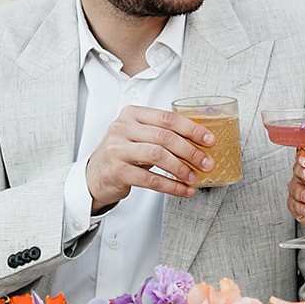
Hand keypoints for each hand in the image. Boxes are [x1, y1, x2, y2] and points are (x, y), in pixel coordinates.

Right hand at [85, 106, 215, 212]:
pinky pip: (150, 179)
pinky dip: (171, 186)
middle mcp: (122, 128)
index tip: (209, 140)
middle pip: (164, 136)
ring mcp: (117, 149)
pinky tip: (183, 190)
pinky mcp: (117, 171)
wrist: (95, 176)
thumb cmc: (123, 153)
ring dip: (181, 168)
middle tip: (206, 163)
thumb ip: (162, 133)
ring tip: (193, 177)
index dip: (192, 129)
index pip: (167, 118)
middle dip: (190, 151)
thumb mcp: (140, 136)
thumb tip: (200, 141)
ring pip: (157, 155)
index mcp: (132, 114)